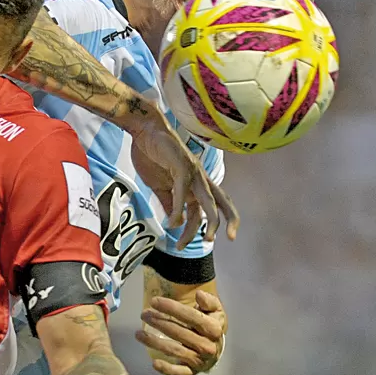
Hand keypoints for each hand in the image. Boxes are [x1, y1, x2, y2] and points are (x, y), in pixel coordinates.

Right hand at [128, 112, 238, 246]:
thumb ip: (169, 204)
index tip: (202, 244)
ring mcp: (193, 173)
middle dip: (228, 221)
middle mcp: (199, 179)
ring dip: (210, 221)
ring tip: (206, 239)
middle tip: (230, 239)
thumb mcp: (160, 187)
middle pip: (221, 203)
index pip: (208, 210)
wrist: (145, 131)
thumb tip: (176, 223)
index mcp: (196, 185)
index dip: (209, 227)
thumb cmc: (152, 155)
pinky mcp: (182, 166)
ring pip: (208, 200)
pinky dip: (179, 209)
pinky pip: (183, 192)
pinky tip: (173, 223)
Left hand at [137, 290, 226, 374]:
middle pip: (180, 333)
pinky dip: (167, 369)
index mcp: (214, 329)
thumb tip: (199, 295)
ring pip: (175, 351)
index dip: (172, 308)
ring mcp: (200, 360)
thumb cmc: (211, 324)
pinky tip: (154, 363)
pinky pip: (179, 373)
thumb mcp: (215, 310)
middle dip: (159, 322)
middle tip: (144, 315)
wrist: (217, 347)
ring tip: (138, 334)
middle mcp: (208, 346)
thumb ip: (209, 301)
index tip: (154, 301)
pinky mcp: (192, 371)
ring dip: (155, 342)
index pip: (191, 317)